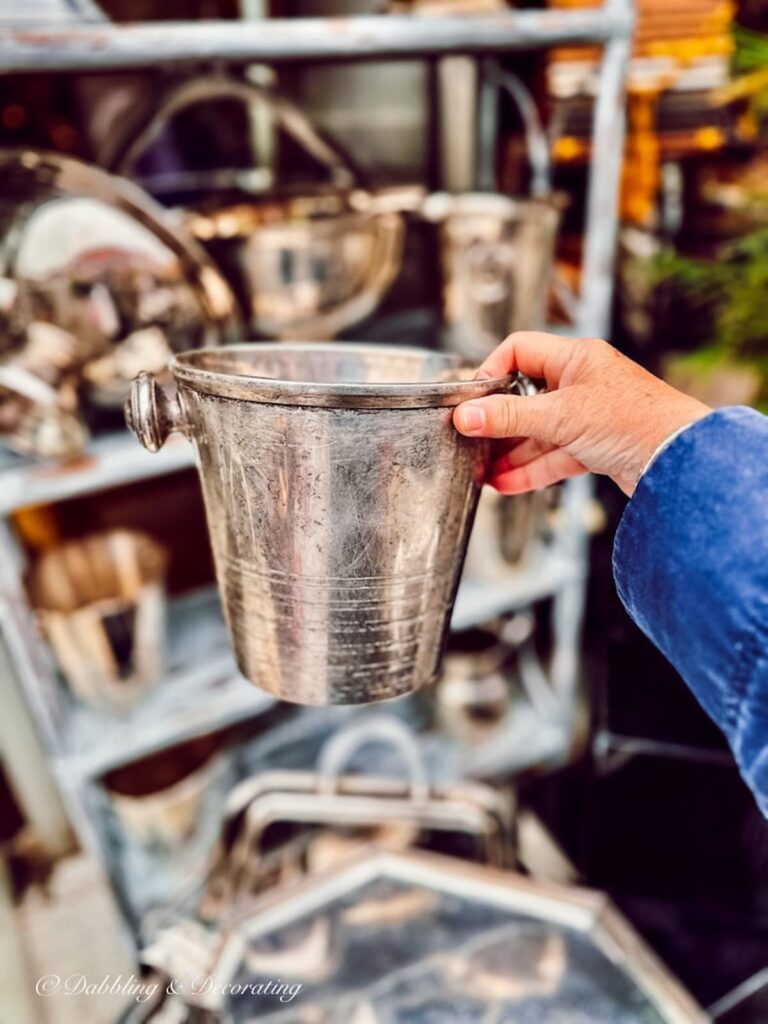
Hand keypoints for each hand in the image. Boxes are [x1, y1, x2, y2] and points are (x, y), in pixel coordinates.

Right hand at [453, 332, 710, 496]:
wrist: (680, 461)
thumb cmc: (635, 421)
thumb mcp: (559, 416)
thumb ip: (509, 417)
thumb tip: (467, 415)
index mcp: (576, 358)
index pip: (519, 351)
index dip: (492, 372)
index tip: (473, 399)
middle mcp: (582, 383)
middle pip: (526, 397)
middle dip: (498, 423)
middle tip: (472, 439)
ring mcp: (589, 417)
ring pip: (539, 432)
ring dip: (511, 453)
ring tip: (483, 470)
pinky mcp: (597, 447)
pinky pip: (554, 456)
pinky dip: (531, 470)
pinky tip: (506, 483)